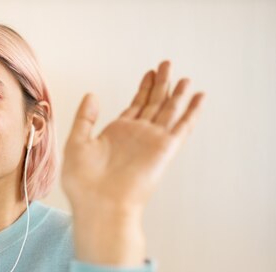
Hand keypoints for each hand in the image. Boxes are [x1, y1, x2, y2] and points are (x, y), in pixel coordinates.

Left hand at [61, 60, 205, 217]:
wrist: (99, 204)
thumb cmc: (83, 182)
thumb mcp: (76, 143)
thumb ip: (85, 118)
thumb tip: (92, 95)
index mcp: (116, 133)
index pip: (135, 106)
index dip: (144, 88)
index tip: (150, 73)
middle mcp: (137, 135)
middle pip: (153, 103)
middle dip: (161, 84)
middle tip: (167, 64)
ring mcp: (152, 141)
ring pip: (169, 111)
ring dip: (178, 94)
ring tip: (184, 78)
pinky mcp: (164, 149)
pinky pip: (182, 126)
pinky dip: (192, 111)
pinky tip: (198, 97)